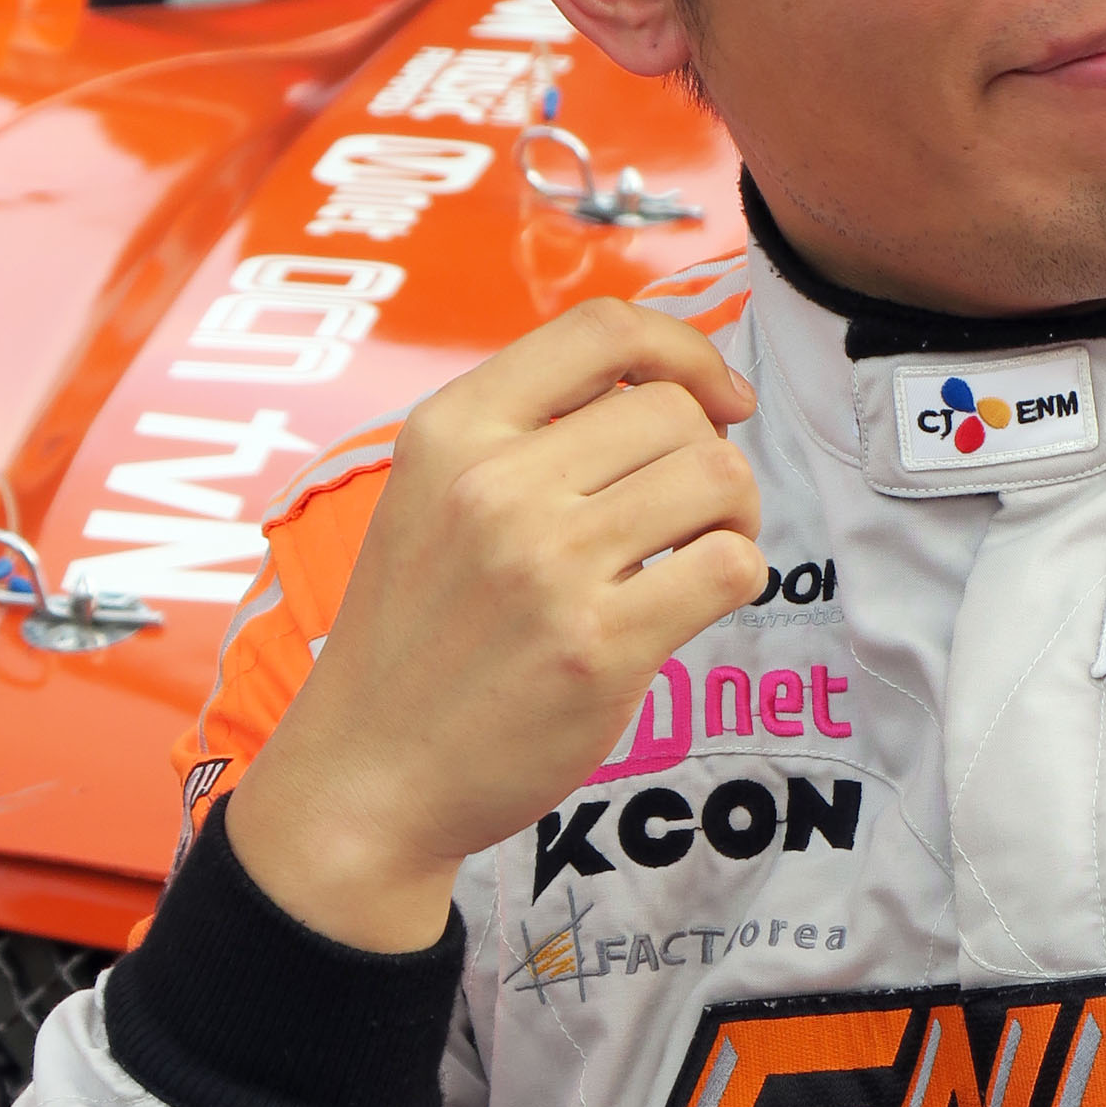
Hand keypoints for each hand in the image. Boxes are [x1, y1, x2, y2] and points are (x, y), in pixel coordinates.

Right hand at [226, 299, 761, 950]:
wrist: (368, 776)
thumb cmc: (416, 640)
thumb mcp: (429, 499)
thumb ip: (521, 436)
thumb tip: (664, 387)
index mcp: (449, 431)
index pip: (601, 330)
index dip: (685, 350)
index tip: (717, 395)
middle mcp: (495, 484)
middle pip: (676, 410)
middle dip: (711, 454)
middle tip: (693, 513)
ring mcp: (548, 565)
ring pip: (717, 477)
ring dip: (734, 514)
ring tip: (699, 553)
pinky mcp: (599, 645)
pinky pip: (730, 566)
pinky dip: (737, 576)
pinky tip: (696, 602)